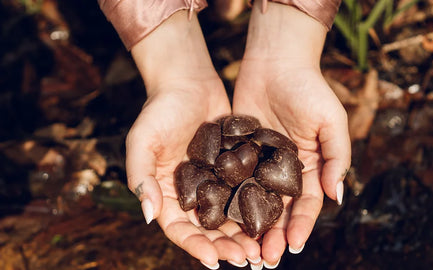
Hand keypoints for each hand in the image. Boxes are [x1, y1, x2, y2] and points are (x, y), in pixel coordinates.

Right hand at [127, 11, 259, 267]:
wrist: (188, 81)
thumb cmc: (160, 110)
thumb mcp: (142, 141)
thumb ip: (141, 177)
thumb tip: (148, 215)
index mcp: (167, 194)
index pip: (180, 230)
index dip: (196, 247)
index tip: (215, 261)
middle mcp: (191, 194)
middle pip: (209, 230)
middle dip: (227, 247)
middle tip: (247, 258)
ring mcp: (214, 183)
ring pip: (231, 217)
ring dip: (245, 235)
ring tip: (262, 248)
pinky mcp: (234, 169)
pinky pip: (246, 193)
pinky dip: (257, 209)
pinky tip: (273, 219)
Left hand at [233, 2, 350, 265]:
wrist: (275, 61)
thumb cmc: (308, 88)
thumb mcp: (330, 121)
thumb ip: (336, 158)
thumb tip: (337, 197)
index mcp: (308, 167)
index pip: (306, 205)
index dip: (302, 226)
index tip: (294, 246)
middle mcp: (283, 171)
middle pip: (279, 211)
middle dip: (274, 235)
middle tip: (265, 259)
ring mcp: (258, 163)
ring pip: (253, 202)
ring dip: (250, 227)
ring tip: (243, 249)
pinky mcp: (237, 153)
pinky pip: (233, 180)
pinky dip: (228, 200)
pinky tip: (221, 219)